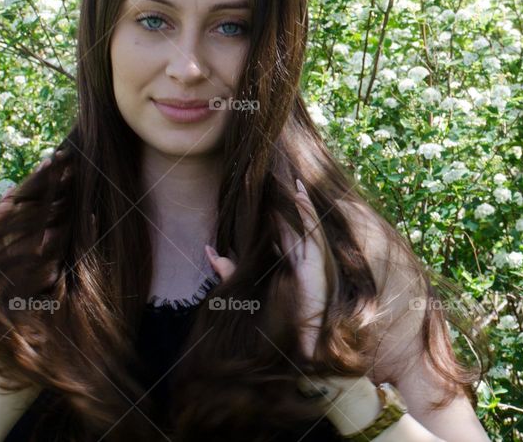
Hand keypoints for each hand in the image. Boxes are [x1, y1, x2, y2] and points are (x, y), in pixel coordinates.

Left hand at [205, 178, 327, 359]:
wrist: (289, 344)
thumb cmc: (269, 318)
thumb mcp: (241, 284)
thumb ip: (226, 268)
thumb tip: (207, 250)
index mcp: (286, 263)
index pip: (283, 231)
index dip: (278, 211)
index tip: (268, 191)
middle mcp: (300, 261)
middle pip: (295, 225)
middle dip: (291, 203)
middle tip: (284, 178)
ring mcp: (310, 263)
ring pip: (307, 226)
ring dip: (302, 204)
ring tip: (294, 182)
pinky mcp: (315, 266)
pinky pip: (312, 235)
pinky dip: (307, 216)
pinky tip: (300, 198)